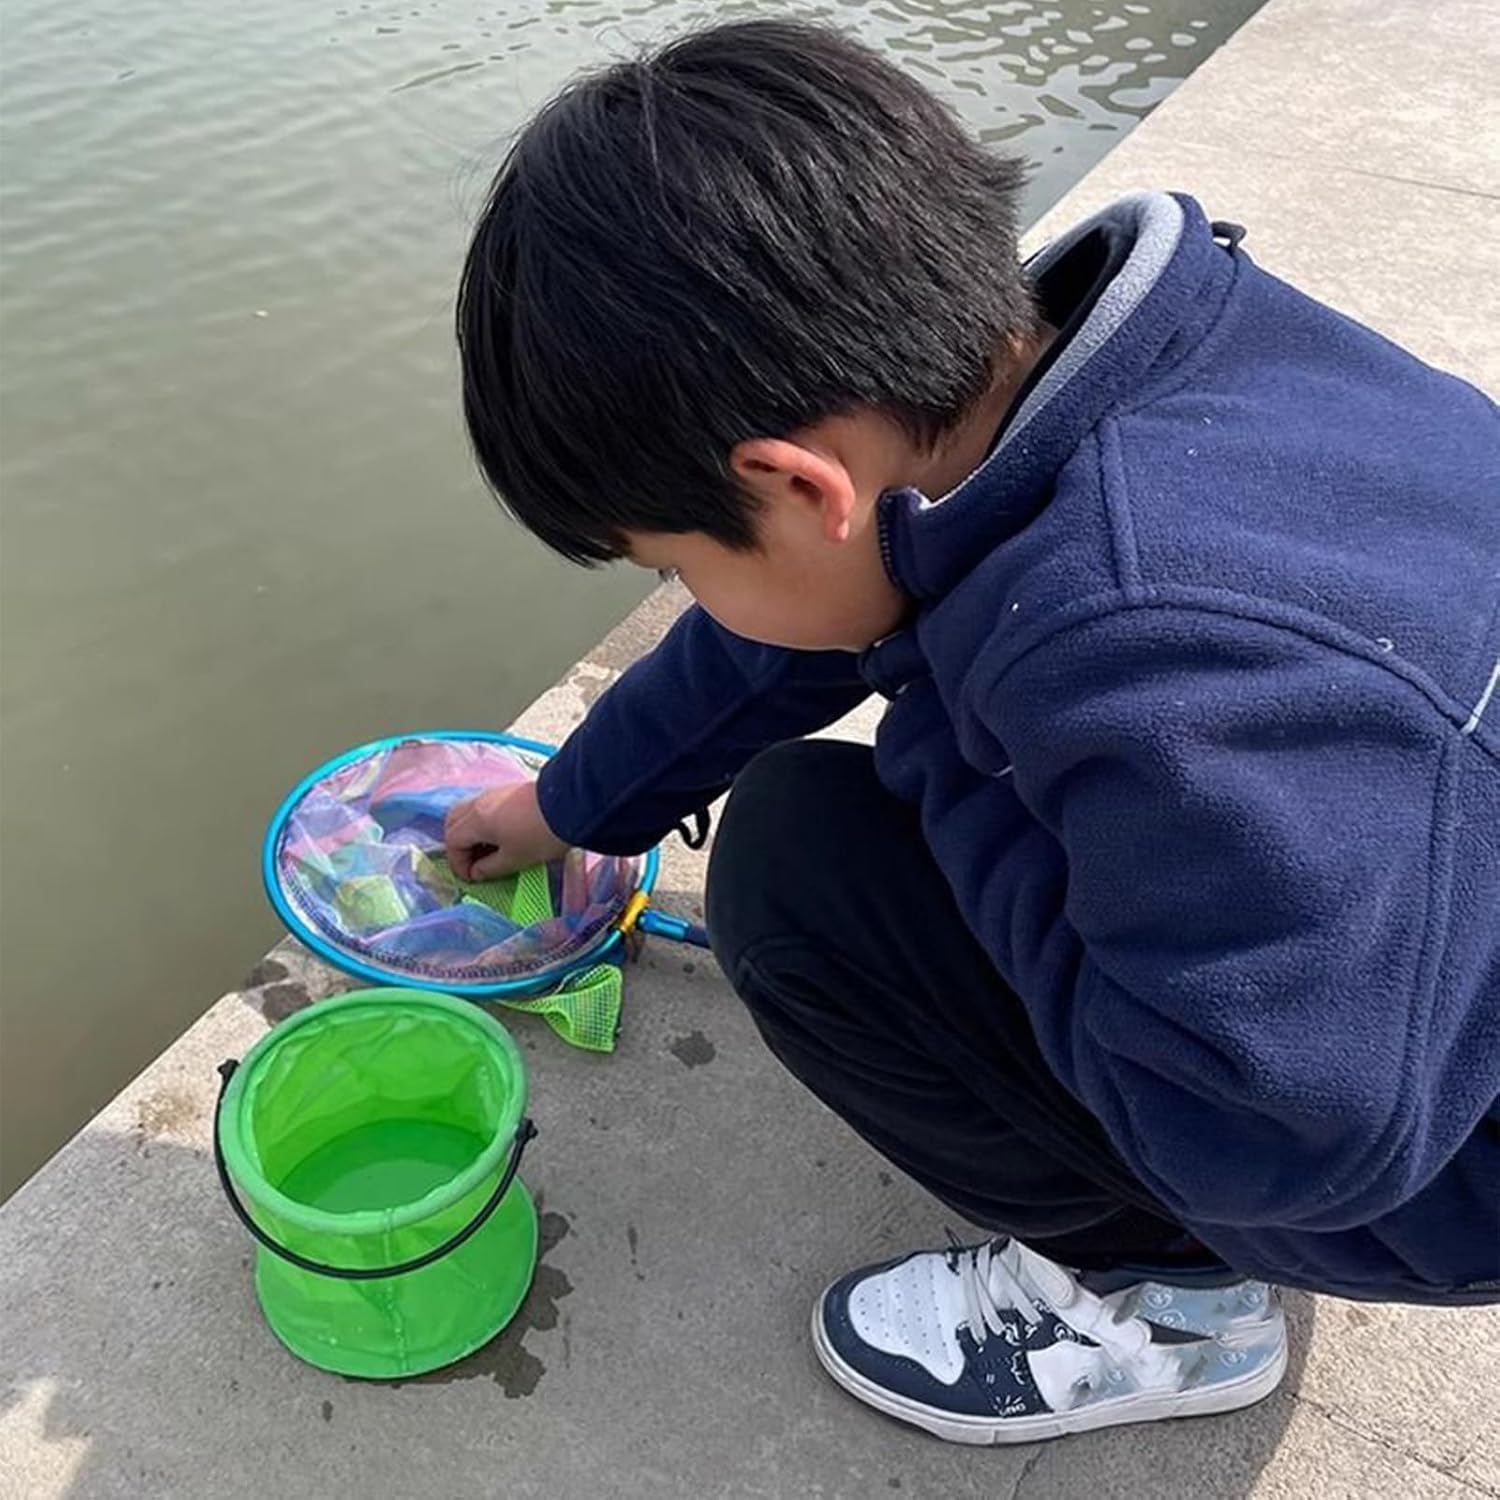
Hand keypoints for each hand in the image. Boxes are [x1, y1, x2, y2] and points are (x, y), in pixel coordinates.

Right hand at [443, 780, 568, 881]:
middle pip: (454, 821)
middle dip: (459, 844)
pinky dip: (484, 823)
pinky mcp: (509, 790)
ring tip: (489, 851)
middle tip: (474, 862)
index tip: (473, 877)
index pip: (452, 841)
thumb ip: (490, 868)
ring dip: (472, 832)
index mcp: (476, 820)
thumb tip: (476, 872)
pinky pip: (485, 807)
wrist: (571, 806)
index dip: (458, 863)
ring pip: (469, 812)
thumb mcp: (514, 859)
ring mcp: (494, 793)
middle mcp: (479, 802)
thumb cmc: (540, 836)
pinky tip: (502, 836)